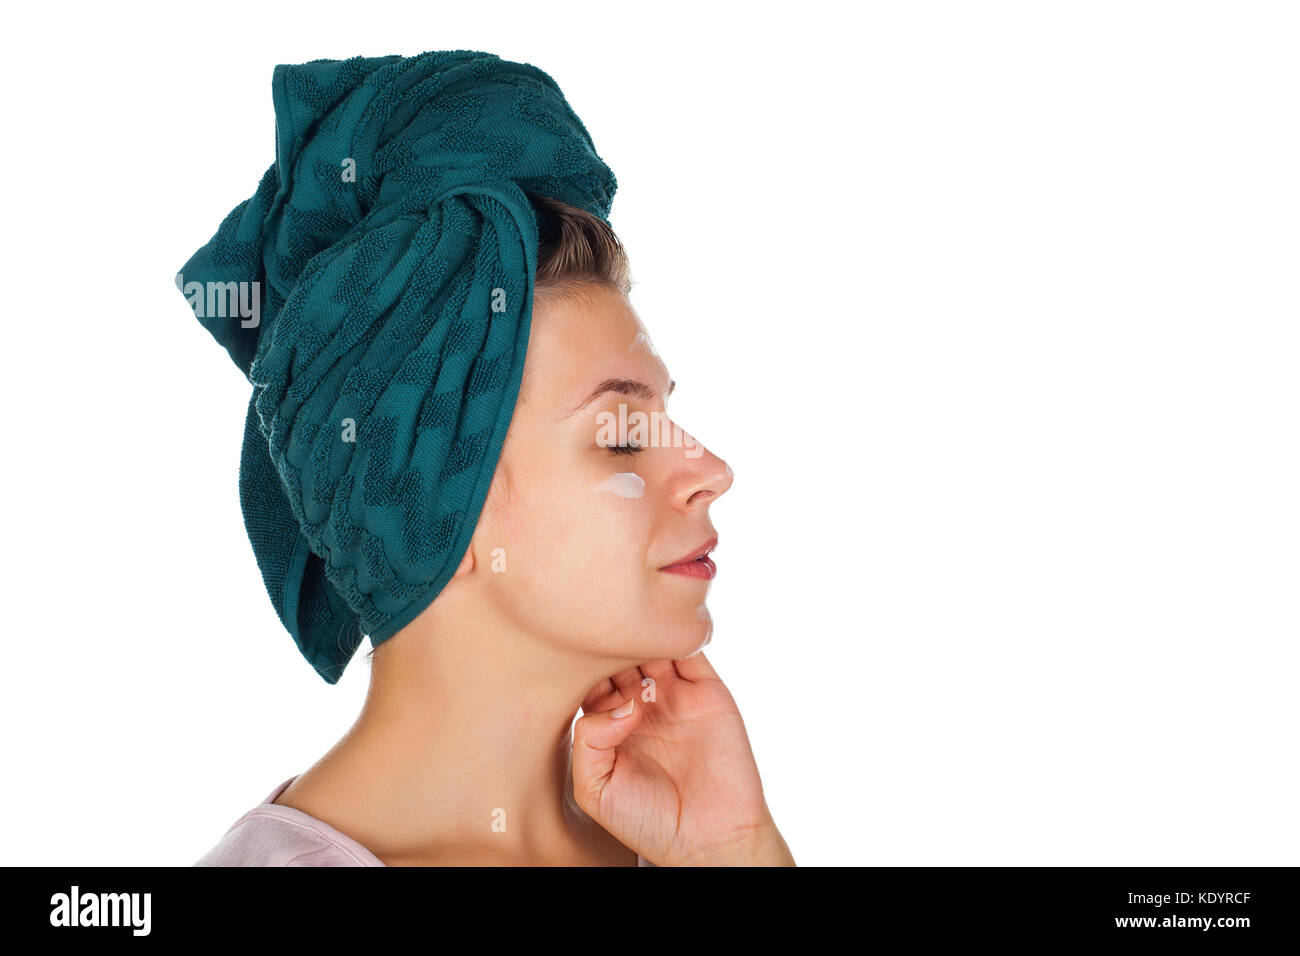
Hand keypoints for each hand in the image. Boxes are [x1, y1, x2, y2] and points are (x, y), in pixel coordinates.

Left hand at [570, 651, 793, 865]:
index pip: (588, 677)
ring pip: (653, 646)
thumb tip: (624, 703)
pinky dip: (679, 637)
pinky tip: (663, 638)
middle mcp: (641, 703)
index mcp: (609, 722)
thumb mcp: (595, 788)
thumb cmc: (647, 821)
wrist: (709, 839)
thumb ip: (589, 740)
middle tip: (603, 639)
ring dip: (642, 635)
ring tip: (631, 638)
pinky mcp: (708, 691)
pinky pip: (692, 652)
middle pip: (619, 654)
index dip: (581, 667)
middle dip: (609, 642)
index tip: (574, 663)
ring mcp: (675, 694)